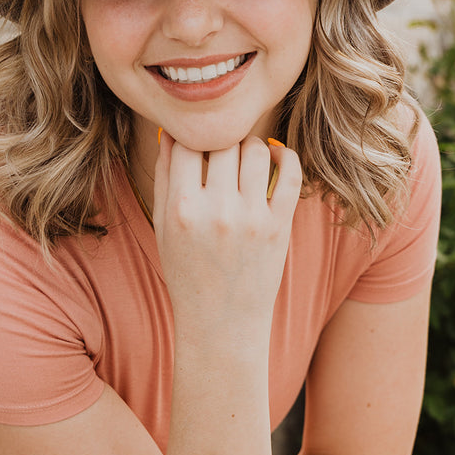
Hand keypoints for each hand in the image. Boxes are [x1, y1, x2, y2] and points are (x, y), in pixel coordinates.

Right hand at [151, 135, 301, 348]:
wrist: (220, 324)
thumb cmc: (186, 271)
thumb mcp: (163, 225)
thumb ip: (165, 175)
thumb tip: (170, 130)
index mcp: (182, 208)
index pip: (187, 143)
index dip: (191, 136)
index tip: (196, 143)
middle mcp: (217, 211)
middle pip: (223, 141)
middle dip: (221, 139)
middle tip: (221, 148)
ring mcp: (252, 219)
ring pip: (255, 150)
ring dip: (250, 145)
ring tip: (244, 155)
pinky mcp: (279, 227)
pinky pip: (291, 174)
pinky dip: (285, 155)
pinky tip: (274, 156)